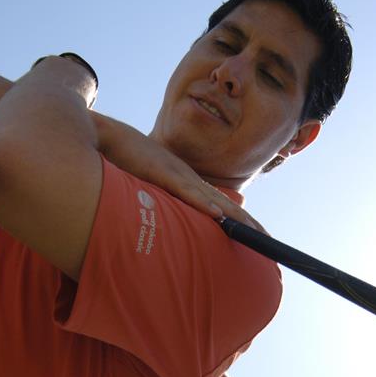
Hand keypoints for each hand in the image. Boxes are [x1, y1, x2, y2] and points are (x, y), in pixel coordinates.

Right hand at [92, 114, 258, 227]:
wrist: (107, 136)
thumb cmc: (124, 160)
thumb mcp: (145, 184)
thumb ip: (156, 201)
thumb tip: (163, 222)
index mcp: (184, 182)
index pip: (217, 203)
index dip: (238, 219)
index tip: (255, 234)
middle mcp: (187, 178)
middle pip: (224, 204)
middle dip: (247, 222)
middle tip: (268, 240)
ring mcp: (176, 175)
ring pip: (212, 200)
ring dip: (235, 217)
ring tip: (254, 232)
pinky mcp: (162, 174)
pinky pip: (186, 192)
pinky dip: (203, 204)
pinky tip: (218, 216)